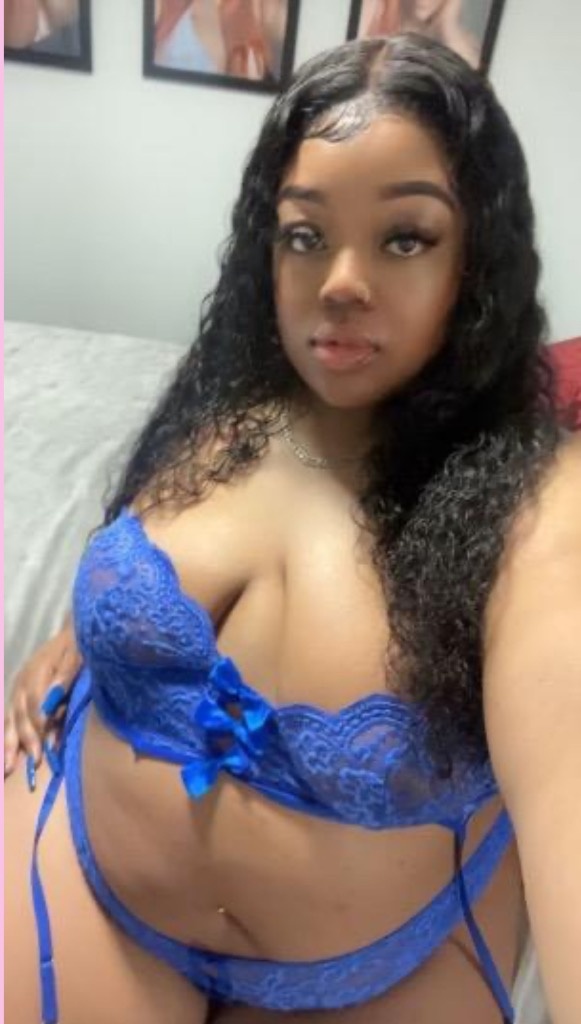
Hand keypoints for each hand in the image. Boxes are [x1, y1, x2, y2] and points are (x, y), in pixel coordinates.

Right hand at [4, 621, 81, 775]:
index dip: (39, 724)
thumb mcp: (76, 656)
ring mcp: (16, 688)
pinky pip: (9, 717)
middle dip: (25, 740)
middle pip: (20, 714)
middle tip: (33, 762)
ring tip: (8, 768)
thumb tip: (54, 696)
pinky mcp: (16, 694)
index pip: (34, 702)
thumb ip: (65, 675)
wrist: (70, 633)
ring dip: (9, 744)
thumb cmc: (76, 646)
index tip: (45, 745)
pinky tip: (7, 755)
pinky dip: (8, 735)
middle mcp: (21, 681)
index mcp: (37, 671)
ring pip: (10, 719)